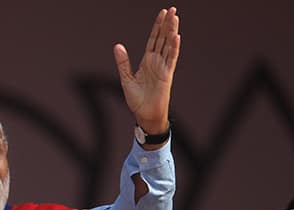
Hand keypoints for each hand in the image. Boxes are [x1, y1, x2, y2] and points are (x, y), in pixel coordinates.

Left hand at [114, 7, 180, 136]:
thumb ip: (123, 62)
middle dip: (167, 24)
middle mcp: (156, 62)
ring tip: (175, 17)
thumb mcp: (126, 79)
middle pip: (163, 38)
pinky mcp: (167, 75)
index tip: (162, 13)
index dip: (157, 26)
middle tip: (172, 9)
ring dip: (172, 31)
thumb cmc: (137, 100)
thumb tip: (117, 46)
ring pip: (168, 45)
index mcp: (147, 61)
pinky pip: (171, 59)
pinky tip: (176, 36)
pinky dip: (174, 48)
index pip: (153, 39)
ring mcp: (163, 67)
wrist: (145, 115)